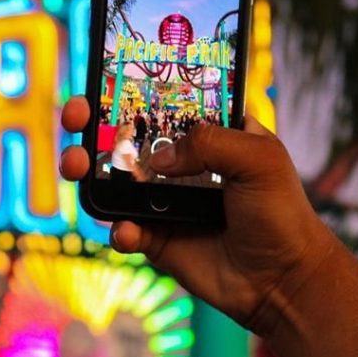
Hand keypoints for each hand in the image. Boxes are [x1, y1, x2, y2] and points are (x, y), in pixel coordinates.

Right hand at [60, 96, 338, 335]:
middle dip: (90, 122)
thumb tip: (158, 159)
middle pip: (123, 135)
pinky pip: (122, 229)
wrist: (282, 281)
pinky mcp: (154, 238)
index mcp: (207, 132)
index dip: (131, 86)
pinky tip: (129, 231)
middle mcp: (178, 162)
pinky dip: (118, 229)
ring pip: (110, 179)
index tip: (105, 75)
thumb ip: (210, 142)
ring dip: (85, 169)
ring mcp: (161, 200)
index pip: (162, 100)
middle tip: (77, 114)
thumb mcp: (259, 159)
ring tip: (75, 166)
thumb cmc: (282, 213)